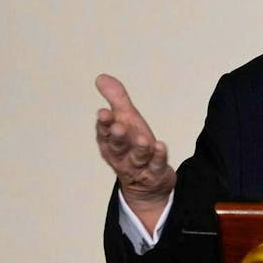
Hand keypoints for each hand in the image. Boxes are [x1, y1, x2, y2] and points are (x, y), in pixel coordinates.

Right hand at [95, 74, 175, 231]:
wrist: (146, 184)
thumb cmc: (132, 146)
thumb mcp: (126, 121)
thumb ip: (116, 100)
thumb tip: (101, 77)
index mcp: (111, 142)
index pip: (104, 133)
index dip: (104, 124)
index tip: (104, 113)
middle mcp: (122, 156)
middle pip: (117, 147)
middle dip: (117, 137)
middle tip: (118, 127)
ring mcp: (138, 166)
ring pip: (137, 158)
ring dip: (140, 149)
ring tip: (144, 140)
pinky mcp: (154, 174)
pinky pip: (156, 166)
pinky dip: (159, 157)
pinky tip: (161, 146)